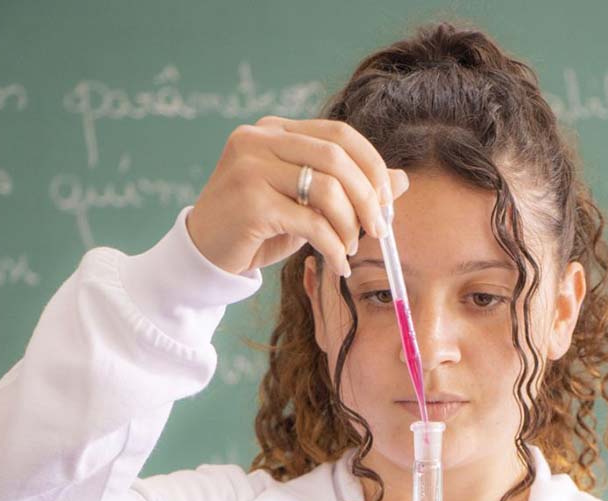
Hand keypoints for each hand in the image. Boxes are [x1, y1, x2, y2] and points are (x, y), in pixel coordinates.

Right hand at [187, 116, 409, 276]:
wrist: (204, 256)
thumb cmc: (259, 227)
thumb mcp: (308, 203)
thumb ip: (350, 187)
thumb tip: (402, 180)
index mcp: (274, 130)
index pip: (339, 134)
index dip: (372, 166)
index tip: (388, 201)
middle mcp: (258, 139)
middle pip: (337, 158)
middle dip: (369, 197)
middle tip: (380, 230)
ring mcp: (250, 168)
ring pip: (327, 189)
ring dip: (350, 225)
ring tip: (350, 249)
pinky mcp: (250, 203)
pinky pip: (311, 222)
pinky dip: (333, 247)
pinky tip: (338, 264)